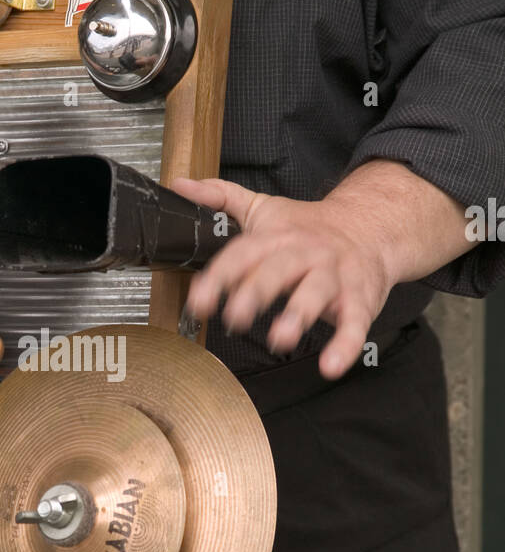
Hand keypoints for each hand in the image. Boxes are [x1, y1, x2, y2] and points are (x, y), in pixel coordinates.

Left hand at [173, 177, 393, 378]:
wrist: (371, 227)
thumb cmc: (310, 228)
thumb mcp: (263, 209)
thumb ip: (221, 198)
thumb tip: (180, 186)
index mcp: (277, 236)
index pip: (243, 253)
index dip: (219, 276)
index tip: (198, 300)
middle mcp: (305, 253)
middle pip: (279, 269)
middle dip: (257, 292)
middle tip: (235, 317)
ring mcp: (334, 276)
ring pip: (317, 291)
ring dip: (299, 314)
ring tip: (281, 338)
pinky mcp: (359, 300)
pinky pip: (354, 323)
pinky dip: (345, 345)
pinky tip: (331, 365)